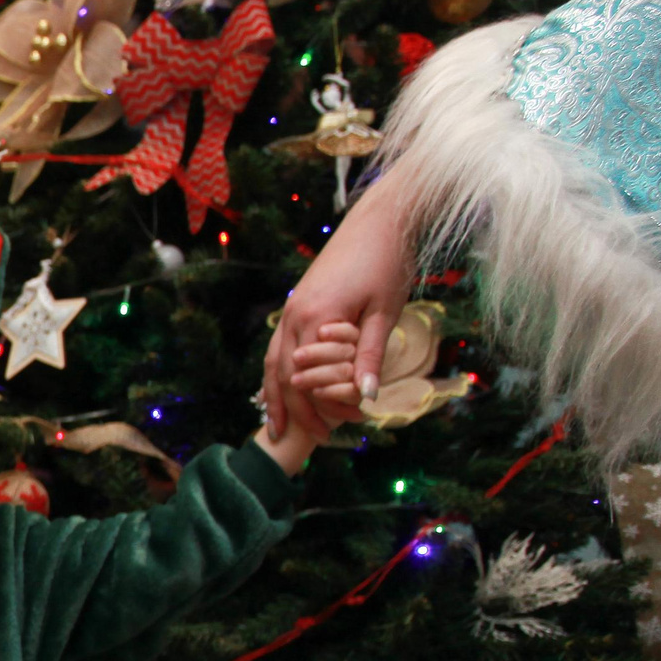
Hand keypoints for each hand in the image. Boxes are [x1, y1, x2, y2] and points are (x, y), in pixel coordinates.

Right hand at [262, 180, 412, 444]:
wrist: (382, 220)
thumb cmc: (387, 262)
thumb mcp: (385, 312)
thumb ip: (370, 356)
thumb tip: (364, 397)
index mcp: (315, 320)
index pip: (309, 379)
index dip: (323, 407)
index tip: (344, 427)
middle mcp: (294, 316)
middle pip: (282, 375)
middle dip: (293, 410)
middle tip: (304, 440)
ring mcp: (292, 308)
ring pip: (273, 361)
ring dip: (275, 394)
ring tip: (277, 423)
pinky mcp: (299, 301)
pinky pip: (280, 345)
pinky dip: (277, 371)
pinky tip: (283, 383)